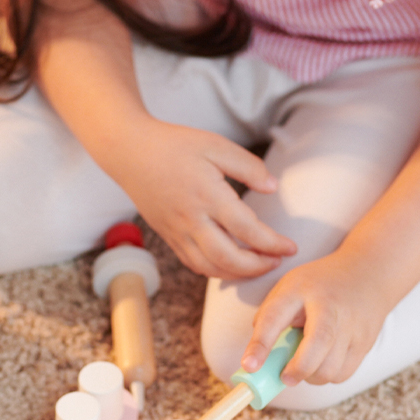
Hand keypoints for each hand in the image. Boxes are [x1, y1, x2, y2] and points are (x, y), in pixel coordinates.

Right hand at [113, 118, 296, 279]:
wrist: (129, 152)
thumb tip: (273, 187)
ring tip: (258, 266)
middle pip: (228, 258)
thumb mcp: (215, 145)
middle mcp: (191, 219)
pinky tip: (230, 264)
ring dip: (237, 274)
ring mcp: (176, 231)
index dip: (272, 243)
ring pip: (209, 267)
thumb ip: (248, 166)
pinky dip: (215, 270)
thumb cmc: (174, 145)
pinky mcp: (167, 236)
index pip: (247, 229)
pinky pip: (193, 263)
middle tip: (278, 261)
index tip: (290, 247)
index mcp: (207, 195)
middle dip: (258, 266)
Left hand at [240, 252, 391, 384]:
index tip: (249, 366)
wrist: (369, 272)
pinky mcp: (365, 342)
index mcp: (300, 289)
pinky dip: (328, 376)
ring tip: (305, 364)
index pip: (275, 317)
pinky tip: (323, 362)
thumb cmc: (320, 284)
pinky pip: (343, 374)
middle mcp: (329, 306)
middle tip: (285, 377)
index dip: (260, 345)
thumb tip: (258, 354)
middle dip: (297, 369)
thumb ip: (270, 315)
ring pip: (331, 368)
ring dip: (311, 376)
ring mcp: (351, 325)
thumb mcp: (289, 286)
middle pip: (316, 345)